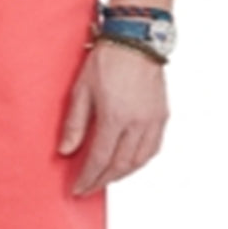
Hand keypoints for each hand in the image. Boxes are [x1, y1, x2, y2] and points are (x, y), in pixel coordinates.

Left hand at [58, 42, 169, 195]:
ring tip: (105, 179)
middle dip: (102, 180)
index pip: (100, 159)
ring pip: (139, 161)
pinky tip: (128, 164)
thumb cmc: (107, 60)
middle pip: (120, 165)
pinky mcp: (162, 115)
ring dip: (121, 174)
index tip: (78, 189)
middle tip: (88, 189)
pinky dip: (139, 162)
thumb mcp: (81, 91)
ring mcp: (153, 120)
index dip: (88, 178)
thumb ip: (74, 124)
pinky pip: (153, 148)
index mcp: (115, 118)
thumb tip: (65, 151)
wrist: (137, 39)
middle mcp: (138, 123)